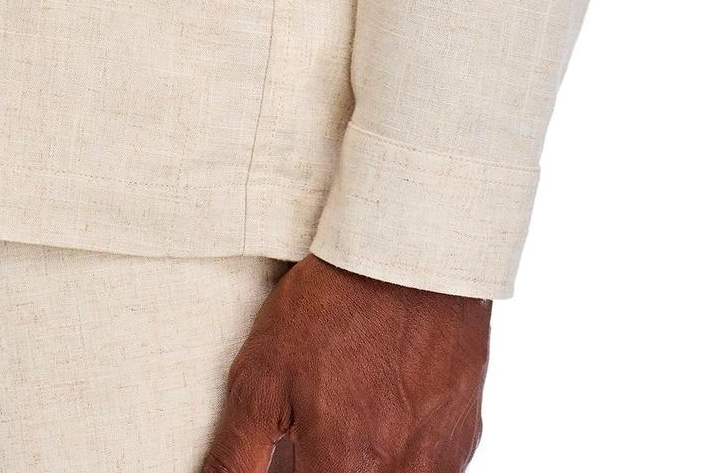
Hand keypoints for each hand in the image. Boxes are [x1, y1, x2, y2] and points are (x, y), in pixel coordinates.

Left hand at [202, 254, 490, 471]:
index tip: (293, 450)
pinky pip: (431, 465)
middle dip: (328, 463)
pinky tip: (386, 403)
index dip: (294, 471)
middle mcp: (400, 472)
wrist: (411, 249)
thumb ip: (235, 455)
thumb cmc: (335, 305)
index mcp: (346, 468)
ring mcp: (442, 455)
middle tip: (315, 428)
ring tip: (351, 411)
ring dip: (368, 462)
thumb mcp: (262, 375)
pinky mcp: (465, 431)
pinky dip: (403, 449)